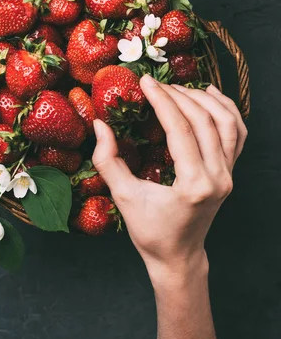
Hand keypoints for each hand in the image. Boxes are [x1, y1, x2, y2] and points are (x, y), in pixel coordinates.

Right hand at [92, 75, 247, 284]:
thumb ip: (107, 160)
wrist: (178, 256)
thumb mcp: (123, 197)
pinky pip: (237, 134)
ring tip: (181, 87)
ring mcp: (228, 175)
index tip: (146, 82)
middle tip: (157, 84)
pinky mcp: (230, 173)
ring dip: (204, 100)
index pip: (180, 129)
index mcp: (193, 185)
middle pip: (204, 121)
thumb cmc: (150, 232)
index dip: (162, 101)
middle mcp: (218, 177)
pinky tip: (210, 95)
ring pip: (227, 124)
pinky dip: (227, 111)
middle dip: (179, 96)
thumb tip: (101, 125)